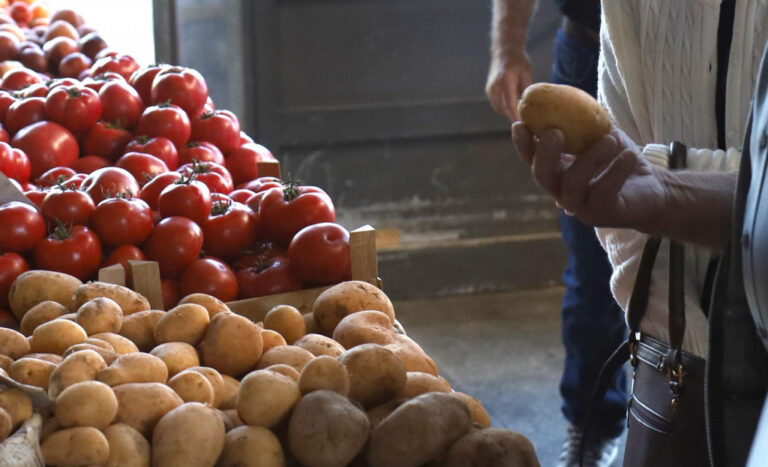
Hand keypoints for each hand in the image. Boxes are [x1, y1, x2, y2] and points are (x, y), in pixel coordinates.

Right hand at [486, 52, 533, 120]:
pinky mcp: (489, 91)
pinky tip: (514, 106)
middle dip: (514, 116)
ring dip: (509, 112)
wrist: (504, 51)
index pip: (510, 104)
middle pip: (505, 108)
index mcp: (505, 81)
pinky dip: (505, 107)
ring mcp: (490, 89)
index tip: (522, 126)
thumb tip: (531, 107)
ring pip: (500, 108)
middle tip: (527, 123)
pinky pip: (497, 105)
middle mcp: (495, 87)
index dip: (515, 116)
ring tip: (521, 112)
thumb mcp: (527, 74)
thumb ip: (526, 90)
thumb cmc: (519, 62)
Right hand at [512, 122, 667, 230]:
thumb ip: (581, 120)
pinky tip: (629, 156)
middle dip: (545, 154)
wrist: (654, 186)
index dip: (524, 144)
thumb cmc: (621, 159)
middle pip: (543, 176)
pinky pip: (603, 192)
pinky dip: (615, 171)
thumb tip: (559, 95)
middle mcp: (564, 191)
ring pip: (572, 184)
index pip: (533, 160)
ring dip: (589, 158)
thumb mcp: (602, 134)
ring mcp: (581, 206)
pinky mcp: (603, 214)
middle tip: (555, 132)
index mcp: (559, 172)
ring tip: (610, 140)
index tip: (520, 123)